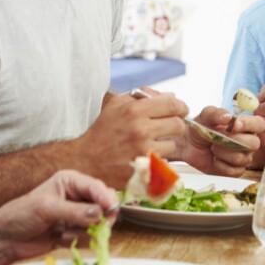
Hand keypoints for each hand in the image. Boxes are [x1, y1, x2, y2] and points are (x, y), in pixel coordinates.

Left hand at [0, 170, 118, 264]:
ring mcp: (77, 215)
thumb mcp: (47, 209)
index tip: (111, 211)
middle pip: (104, 206)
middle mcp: (77, 197)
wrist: (4, 239)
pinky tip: (60, 240)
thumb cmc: (19, 216)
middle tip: (91, 227)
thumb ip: (75, 211)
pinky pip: (89, 238)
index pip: (97, 188)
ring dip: (84, 232)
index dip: (106, 199)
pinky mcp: (75, 232)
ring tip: (63, 234)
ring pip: (99, 224)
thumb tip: (100, 214)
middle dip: (98, 219)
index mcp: (70, 182)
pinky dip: (78, 241)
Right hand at [72, 90, 187, 185]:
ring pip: (173, 144)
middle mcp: (141, 129)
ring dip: (166, 144)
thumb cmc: (101, 132)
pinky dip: (158, 159)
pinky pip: (164, 161)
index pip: (173, 104)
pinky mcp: (143, 168)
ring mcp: (143, 150)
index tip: (180, 111)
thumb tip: (170, 95)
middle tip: (166, 128)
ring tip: (151, 144)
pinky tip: (146, 156)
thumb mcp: (116, 106)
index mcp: (134, 110)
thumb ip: (142, 97)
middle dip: (175, 125)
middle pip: (178, 125)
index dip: (180, 107)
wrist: (85, 160)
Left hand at [183, 106, 264, 175]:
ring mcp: (243, 157)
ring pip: (242, 158)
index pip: (259, 124)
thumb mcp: (205, 116)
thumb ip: (216, 113)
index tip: (234, 125)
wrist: (189, 145)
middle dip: (234, 141)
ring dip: (224, 153)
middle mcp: (248, 141)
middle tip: (219, 137)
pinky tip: (214, 159)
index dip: (249, 125)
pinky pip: (234, 171)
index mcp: (245, 126)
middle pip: (254, 143)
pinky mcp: (235, 171)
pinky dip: (221, 165)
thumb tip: (228, 117)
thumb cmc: (201, 128)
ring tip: (213, 148)